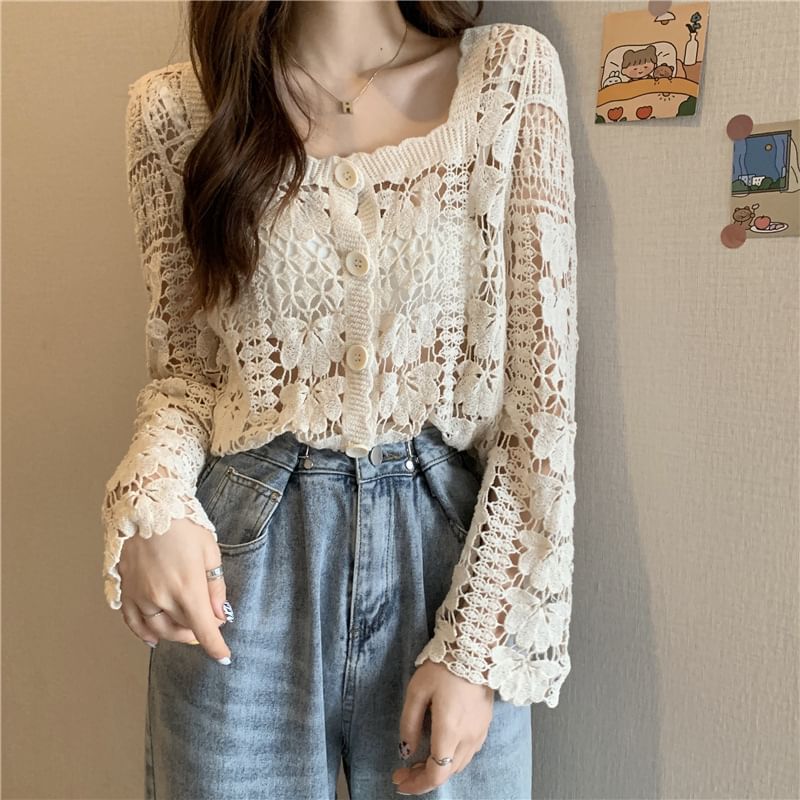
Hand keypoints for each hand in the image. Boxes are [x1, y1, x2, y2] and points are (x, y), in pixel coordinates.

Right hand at [117, 517, 231, 663]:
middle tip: (211, 623)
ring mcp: (140, 596)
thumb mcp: (209, 551)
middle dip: (200, 633)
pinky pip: (134, 623)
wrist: (146, 505)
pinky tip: (155, 638)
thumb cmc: (183, 524)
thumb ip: (215, 586)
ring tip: (188, 627)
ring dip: (177, 633)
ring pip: (160, 630)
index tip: (224, 656)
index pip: (204, 630)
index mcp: (187, 588)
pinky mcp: (125, 591)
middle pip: (183, 631)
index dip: (217, 647)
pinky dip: (145, 634)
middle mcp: (161, 597)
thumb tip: (219, 615)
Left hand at [392, 660, 493, 794]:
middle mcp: (468, 737)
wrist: (474, 648)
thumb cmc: (443, 667)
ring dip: (439, 769)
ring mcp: (480, 732)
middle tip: (404, 772)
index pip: (436, 774)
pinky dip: (452, 759)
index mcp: (450, 731)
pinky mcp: (485, 724)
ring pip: (459, 765)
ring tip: (419, 762)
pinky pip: (468, 752)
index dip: (417, 784)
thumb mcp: (416, 691)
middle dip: (424, 777)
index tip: (399, 781)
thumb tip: (406, 751)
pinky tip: (441, 749)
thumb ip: (409, 724)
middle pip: (447, 772)